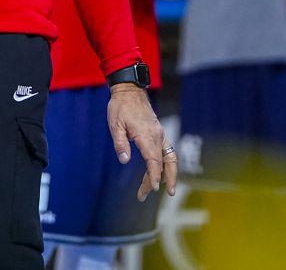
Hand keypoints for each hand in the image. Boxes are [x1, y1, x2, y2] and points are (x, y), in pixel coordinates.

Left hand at [107, 83, 177, 200]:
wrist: (130, 90)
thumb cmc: (120, 107)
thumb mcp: (115, 124)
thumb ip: (120, 143)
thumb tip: (124, 161)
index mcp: (146, 135)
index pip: (154, 160)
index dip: (155, 175)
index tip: (155, 189)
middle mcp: (157, 136)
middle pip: (163, 163)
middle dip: (160, 180)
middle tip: (148, 194)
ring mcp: (160, 134)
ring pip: (169, 158)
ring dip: (169, 174)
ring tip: (166, 190)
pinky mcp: (159, 133)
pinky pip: (167, 152)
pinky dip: (167, 165)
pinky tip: (162, 173)